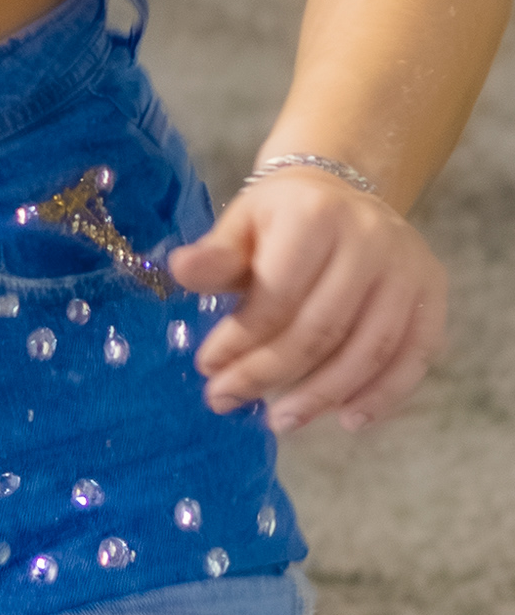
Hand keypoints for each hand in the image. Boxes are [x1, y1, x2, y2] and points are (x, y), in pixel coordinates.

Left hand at [169, 168, 445, 433]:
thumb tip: (180, 272)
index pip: (278, 294)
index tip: (208, 369)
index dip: (240, 338)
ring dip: (322, 396)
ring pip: (369, 350)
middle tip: (226, 401)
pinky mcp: (434, 293)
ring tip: (280, 421)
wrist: (342, 193)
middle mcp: (371, 239)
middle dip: (269, 374)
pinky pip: (415, 356)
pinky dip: (384, 395)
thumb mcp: (242, 223)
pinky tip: (347, 419)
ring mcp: (409, 268)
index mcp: (316, 216)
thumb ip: (216, 255)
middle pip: (321, 328)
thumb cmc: (282, 217)